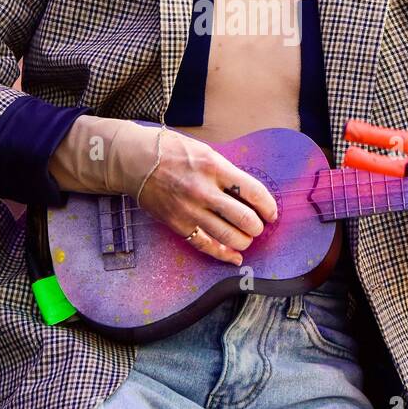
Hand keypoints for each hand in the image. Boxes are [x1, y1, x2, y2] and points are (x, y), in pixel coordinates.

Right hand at [137, 129, 277, 266]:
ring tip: (246, 238)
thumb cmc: (171, 151)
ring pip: (228, 236)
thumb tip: (249, 193)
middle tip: (258, 226)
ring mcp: (190, 210)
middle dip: (257, 226)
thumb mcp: (205, 151)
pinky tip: (234, 257)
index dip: (268, 206)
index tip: (271, 213)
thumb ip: (226, 171)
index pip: (253, 192)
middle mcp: (204, 190)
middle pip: (244, 219)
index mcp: (215, 167)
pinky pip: (205, 245)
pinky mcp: (178, 224)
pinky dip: (223, 254)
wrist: (135, 161)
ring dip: (244, 241)